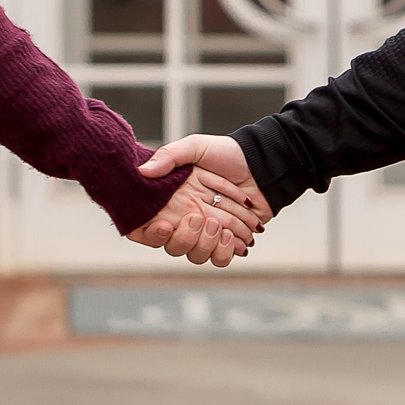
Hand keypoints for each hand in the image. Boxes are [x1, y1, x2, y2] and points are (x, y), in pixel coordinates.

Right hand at [132, 135, 274, 265]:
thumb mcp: (196, 146)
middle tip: (200, 219)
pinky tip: (233, 236)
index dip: (153, 233)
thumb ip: (169, 156)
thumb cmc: (228, 153)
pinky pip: (219, 257)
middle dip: (186, 238)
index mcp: (172, 200)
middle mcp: (186, 219)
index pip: (150, 227)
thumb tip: (142, 171)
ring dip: (208, 244)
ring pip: (196, 255)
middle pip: (174, 246)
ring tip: (221, 227)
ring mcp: (206, 232)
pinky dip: (226, 250)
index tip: (165, 224)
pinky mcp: (227, 240)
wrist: (262, 164)